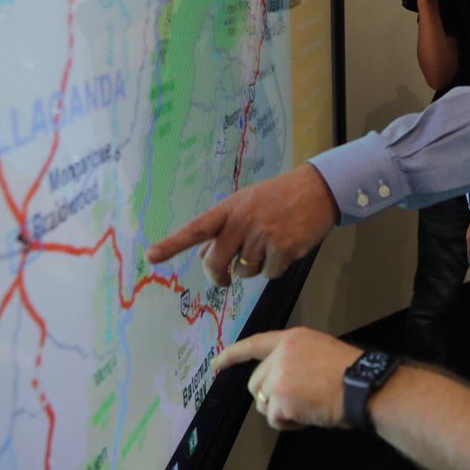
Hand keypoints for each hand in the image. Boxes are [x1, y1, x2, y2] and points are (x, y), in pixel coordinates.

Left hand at [145, 164, 337, 286]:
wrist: (318, 189)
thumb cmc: (280, 196)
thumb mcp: (248, 203)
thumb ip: (225, 227)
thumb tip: (204, 257)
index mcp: (230, 208)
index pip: (196, 228)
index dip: (172, 244)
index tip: (151, 257)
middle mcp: (243, 221)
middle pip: (216, 262)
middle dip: (218, 276)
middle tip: (224, 280)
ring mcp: (263, 236)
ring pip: (245, 271)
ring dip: (253, 268)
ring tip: (270, 245)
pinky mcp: (284, 249)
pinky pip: (269, 274)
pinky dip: (276, 268)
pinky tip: (286, 249)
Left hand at [213, 328, 361, 430]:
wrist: (363, 386)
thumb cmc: (351, 374)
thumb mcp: (320, 352)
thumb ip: (296, 360)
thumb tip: (282, 381)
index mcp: (293, 338)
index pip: (255, 343)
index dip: (233, 354)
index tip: (217, 364)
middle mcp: (282, 353)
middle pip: (256, 383)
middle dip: (271, 397)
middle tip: (299, 400)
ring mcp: (279, 374)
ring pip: (263, 402)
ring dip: (281, 410)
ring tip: (308, 406)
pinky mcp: (280, 396)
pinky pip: (274, 419)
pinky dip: (288, 423)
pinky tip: (308, 415)